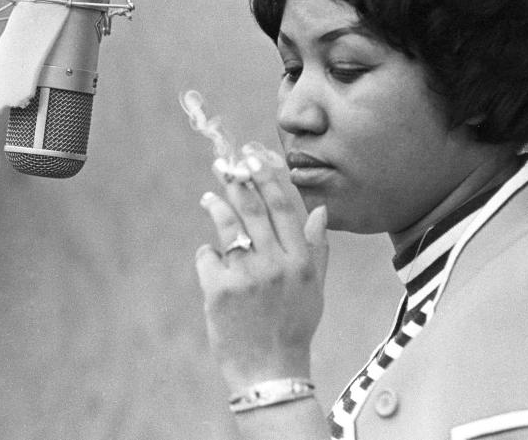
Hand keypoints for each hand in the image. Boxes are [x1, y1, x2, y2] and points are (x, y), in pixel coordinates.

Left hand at [195, 149, 328, 390]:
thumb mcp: (315, 288)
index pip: (284, 206)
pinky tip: (210, 258)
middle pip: (253, 208)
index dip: (268, 177)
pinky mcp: (219, 290)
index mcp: (301, 261)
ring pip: (227, 226)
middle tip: (225, 165)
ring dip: (216, 206)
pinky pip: (207, 257)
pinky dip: (207, 255)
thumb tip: (319, 210)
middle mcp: (276, 264)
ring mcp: (247, 276)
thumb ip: (317, 248)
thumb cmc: (293, 327)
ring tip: (209, 198)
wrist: (269, 370)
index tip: (254, 156)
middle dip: (237, 180)